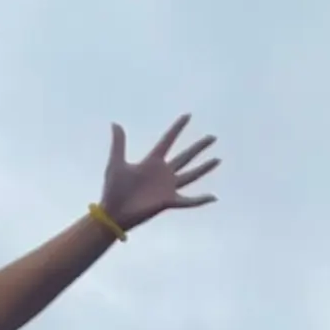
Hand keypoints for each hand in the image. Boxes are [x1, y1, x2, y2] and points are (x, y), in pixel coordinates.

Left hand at [100, 115, 219, 231]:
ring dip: (204, 168)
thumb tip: (115, 123)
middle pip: (185, 156)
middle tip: (212, 137)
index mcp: (152, 162)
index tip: (187, 116)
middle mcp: (162, 173)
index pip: (168, 140)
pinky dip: (200, 200)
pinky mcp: (168, 201)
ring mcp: (167, 188)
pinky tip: (213, 198)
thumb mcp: (116, 163)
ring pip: (191, 175)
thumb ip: (119, 143)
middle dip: (199, 147)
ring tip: (217, 159)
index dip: (177, 128)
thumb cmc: (112, 190)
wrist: (112, 213)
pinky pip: (188, 201)